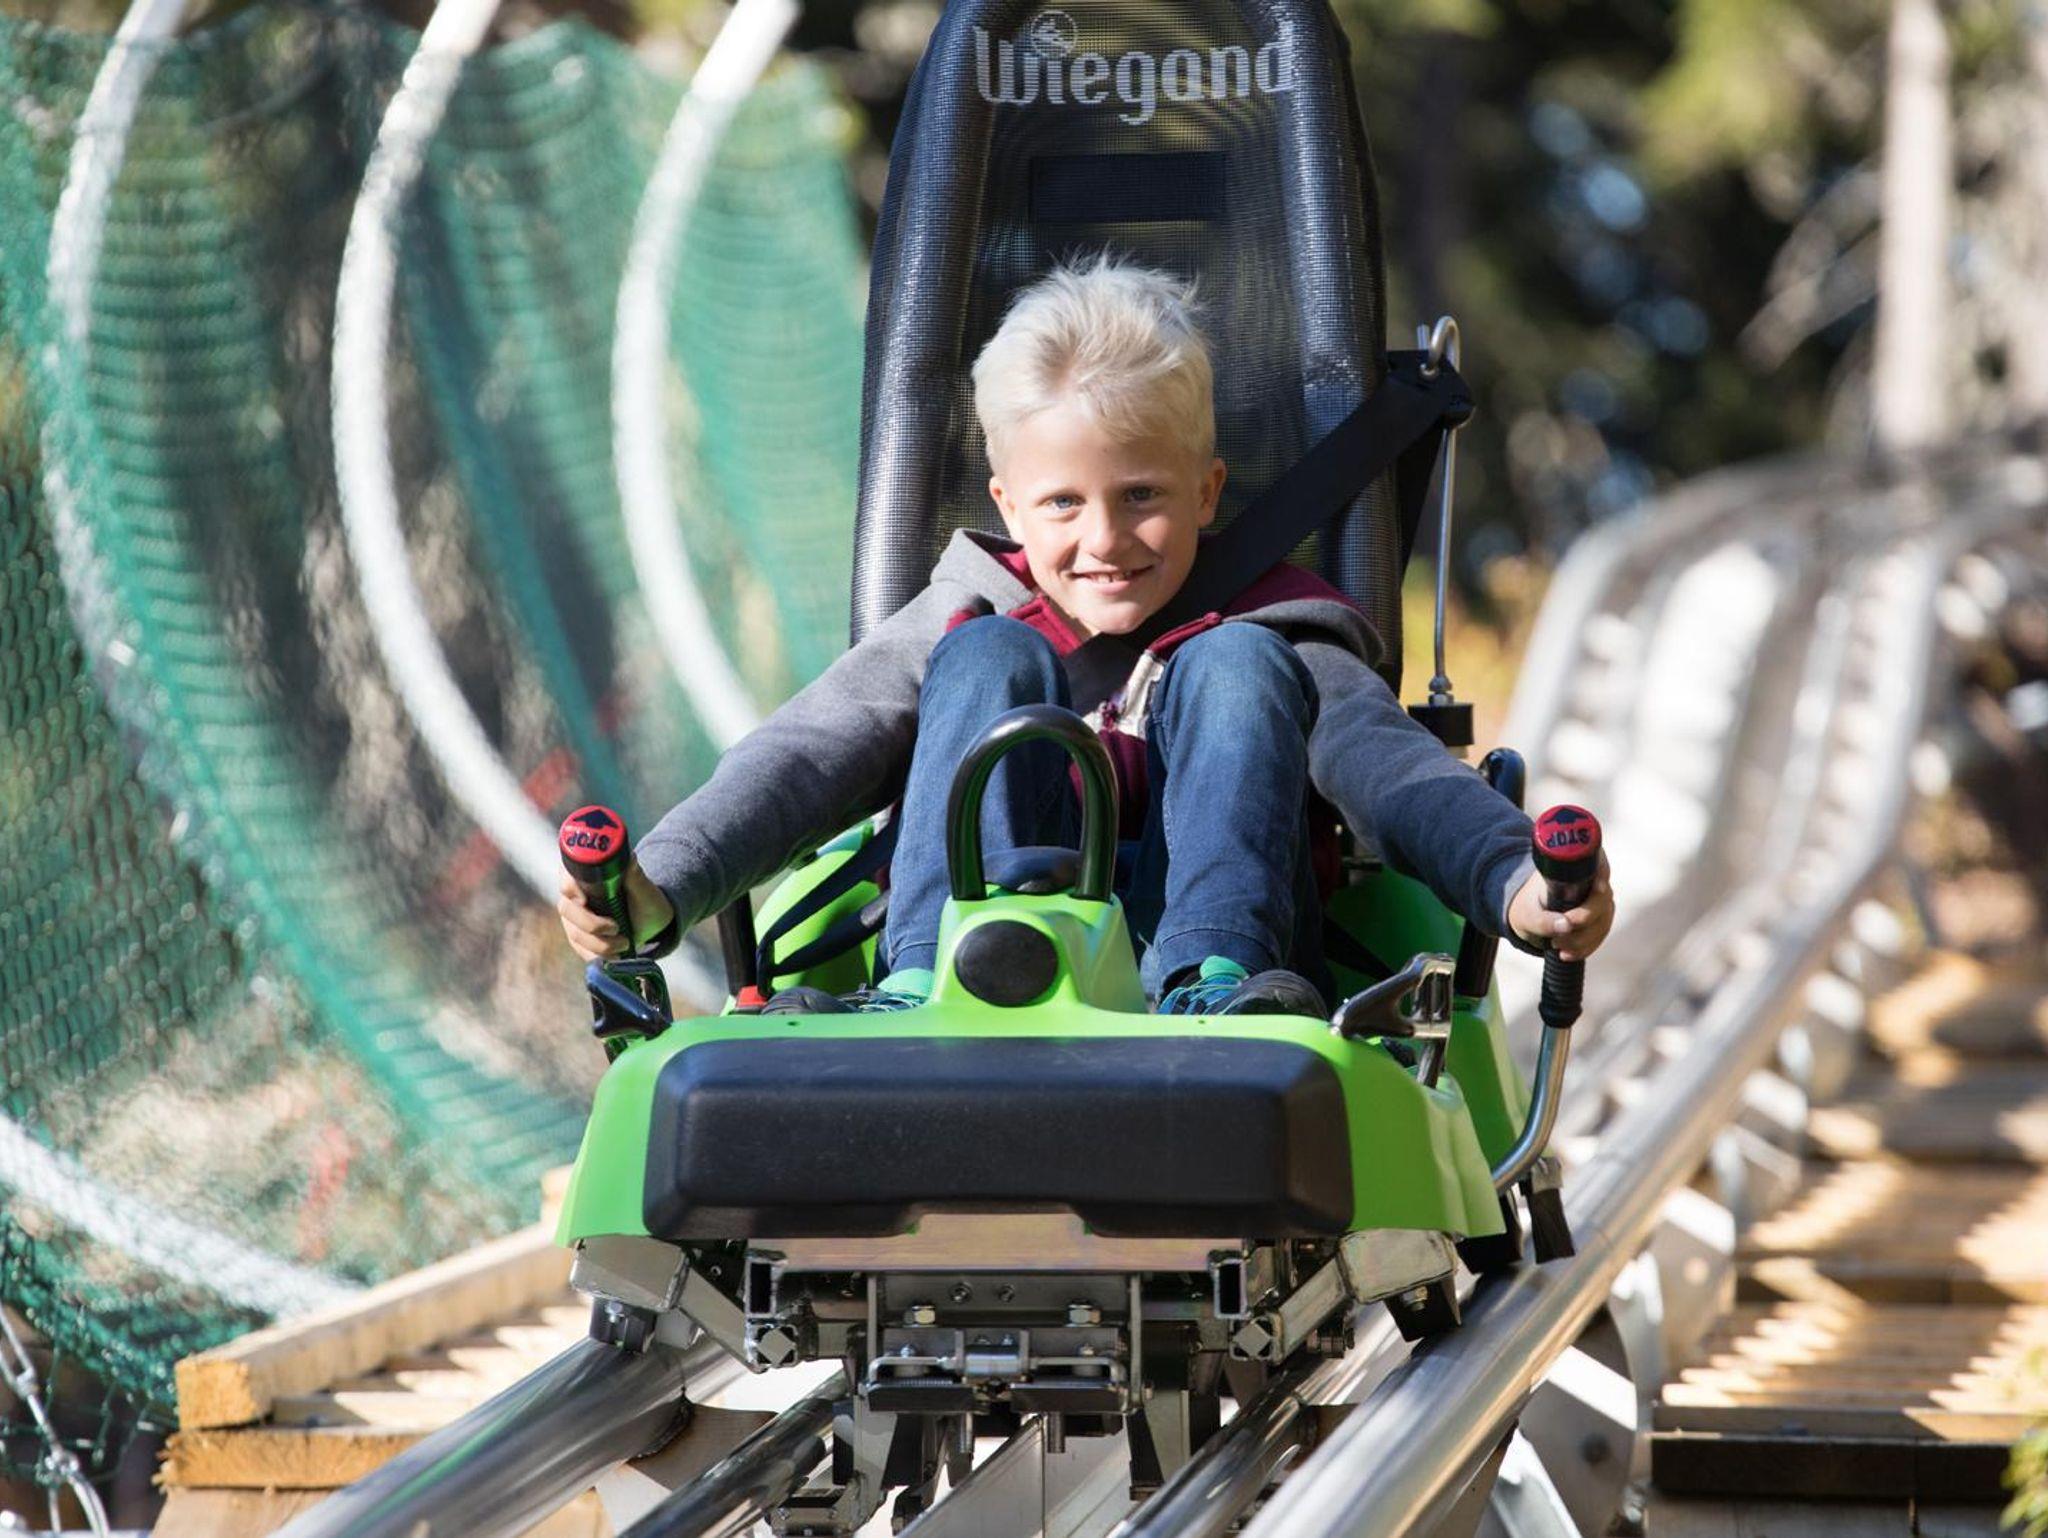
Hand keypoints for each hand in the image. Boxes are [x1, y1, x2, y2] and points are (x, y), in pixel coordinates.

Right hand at [556, 859, 675, 963]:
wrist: (651, 923)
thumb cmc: (646, 900)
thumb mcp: (644, 888)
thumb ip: (634, 874)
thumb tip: (628, 857)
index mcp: (586, 876)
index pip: (567, 877)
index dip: (570, 887)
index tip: (584, 900)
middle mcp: (574, 897)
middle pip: (566, 909)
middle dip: (591, 923)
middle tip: (616, 927)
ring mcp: (574, 920)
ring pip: (575, 934)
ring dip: (600, 944)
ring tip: (624, 942)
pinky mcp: (580, 939)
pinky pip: (582, 951)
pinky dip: (600, 955)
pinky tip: (617, 955)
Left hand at [1507, 853, 1612, 961]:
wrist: (1527, 916)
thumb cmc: (1527, 907)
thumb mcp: (1526, 914)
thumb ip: (1542, 921)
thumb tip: (1567, 925)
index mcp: (1571, 869)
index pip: (1597, 863)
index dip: (1603, 872)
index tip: (1599, 887)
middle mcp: (1590, 881)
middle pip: (1603, 898)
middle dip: (1584, 919)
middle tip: (1559, 934)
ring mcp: (1599, 900)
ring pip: (1604, 920)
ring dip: (1582, 939)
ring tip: (1556, 945)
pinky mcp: (1600, 918)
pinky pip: (1601, 934)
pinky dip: (1585, 947)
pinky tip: (1566, 954)